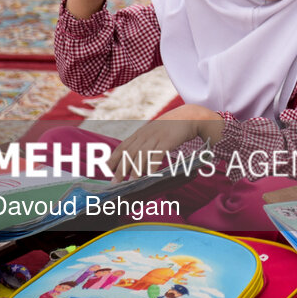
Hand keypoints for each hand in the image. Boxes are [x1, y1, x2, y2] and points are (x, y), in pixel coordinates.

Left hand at [106, 104, 221, 180]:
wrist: (190, 116)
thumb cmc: (173, 126)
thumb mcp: (155, 131)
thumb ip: (145, 142)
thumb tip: (136, 159)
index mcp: (141, 132)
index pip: (122, 146)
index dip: (113, 158)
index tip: (106, 170)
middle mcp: (146, 134)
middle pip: (129, 152)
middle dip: (121, 168)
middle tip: (115, 182)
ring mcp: (156, 136)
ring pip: (141, 154)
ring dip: (135, 169)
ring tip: (130, 181)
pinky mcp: (168, 140)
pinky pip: (157, 154)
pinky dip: (153, 165)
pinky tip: (149, 174)